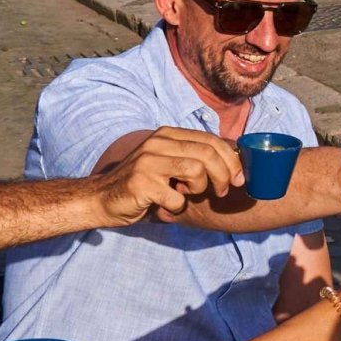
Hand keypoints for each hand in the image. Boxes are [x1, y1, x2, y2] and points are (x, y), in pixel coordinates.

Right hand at [98, 127, 244, 223]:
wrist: (101, 199)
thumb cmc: (145, 184)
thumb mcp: (170, 164)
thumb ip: (195, 158)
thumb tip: (237, 163)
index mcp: (168, 135)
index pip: (211, 140)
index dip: (232, 160)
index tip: (240, 179)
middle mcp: (157, 143)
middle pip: (208, 153)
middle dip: (224, 175)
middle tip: (223, 191)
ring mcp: (147, 161)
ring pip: (196, 170)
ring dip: (200, 188)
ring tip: (189, 194)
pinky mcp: (140, 182)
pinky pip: (177, 197)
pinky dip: (179, 206)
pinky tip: (168, 205)